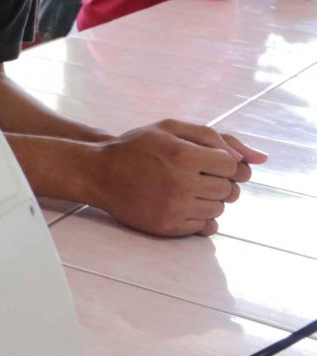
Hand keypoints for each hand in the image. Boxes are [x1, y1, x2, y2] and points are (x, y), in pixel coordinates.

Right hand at [90, 120, 266, 235]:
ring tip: (183, 188)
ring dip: (208, 199)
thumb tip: (258, 159)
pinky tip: (179, 203)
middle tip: (194, 175)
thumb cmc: (136, 147)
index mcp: (183, 155)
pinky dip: (198, 215)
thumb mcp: (170, 128)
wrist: (98, 174)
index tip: (205, 161)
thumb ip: (215, 137)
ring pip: (219, 208)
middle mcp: (181, 183)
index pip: (233, 165)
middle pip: (230, 189)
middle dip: (217, 181)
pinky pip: (205, 226)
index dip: (223, 162)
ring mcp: (175, 208)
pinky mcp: (169, 227)